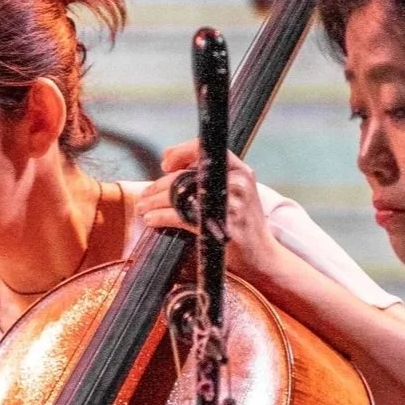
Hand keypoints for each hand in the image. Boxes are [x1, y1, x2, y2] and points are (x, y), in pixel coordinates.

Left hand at [137, 148, 294, 288]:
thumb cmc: (241, 224)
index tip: (164, 164)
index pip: (205, 148)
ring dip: (155, 202)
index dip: (180, 152)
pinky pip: (181, 216)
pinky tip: (152, 220)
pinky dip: (161, 218)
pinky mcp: (219, 225)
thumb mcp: (235, 193)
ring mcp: (230, 203)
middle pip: (185, 176)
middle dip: (158, 186)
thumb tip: (171, 167)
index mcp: (240, 170)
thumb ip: (210, 179)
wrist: (261, 256)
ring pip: (180, 195)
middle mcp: (237, 182)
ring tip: (143, 209)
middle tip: (144, 196)